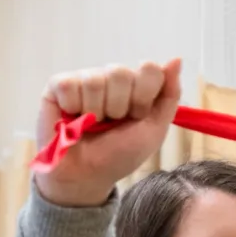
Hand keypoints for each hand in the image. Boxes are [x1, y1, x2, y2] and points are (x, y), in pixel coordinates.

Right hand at [34, 59, 182, 206]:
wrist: (87, 177)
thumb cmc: (119, 155)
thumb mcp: (154, 130)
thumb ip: (169, 96)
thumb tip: (176, 59)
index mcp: (135, 85)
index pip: (148, 69)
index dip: (143, 97)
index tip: (137, 117)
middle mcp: (110, 77)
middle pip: (120, 73)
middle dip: (119, 107)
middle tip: (111, 124)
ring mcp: (84, 79)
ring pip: (95, 80)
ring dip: (95, 112)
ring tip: (91, 125)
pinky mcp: (58, 86)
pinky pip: (69, 85)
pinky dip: (73, 108)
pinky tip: (72, 119)